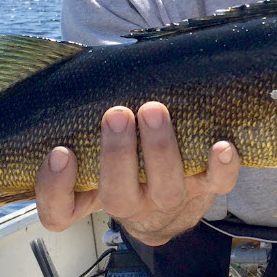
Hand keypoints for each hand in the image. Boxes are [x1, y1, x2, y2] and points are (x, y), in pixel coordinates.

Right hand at [34, 101, 240, 244]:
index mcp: (90, 196)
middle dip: (117, 155)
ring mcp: (167, 199)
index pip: (59, 211)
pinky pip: (217, 185)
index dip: (55, 189)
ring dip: (160, 150)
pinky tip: (221, 145)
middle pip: (118, 197)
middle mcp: (128, 203)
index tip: (60, 152)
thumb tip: (65, 65)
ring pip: (164, 190)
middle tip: (116, 114)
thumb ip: (78, 115)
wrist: (172, 188)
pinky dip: (222, 167)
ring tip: (153, 110)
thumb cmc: (124, 151)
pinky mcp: (203, 189)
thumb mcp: (92, 141)